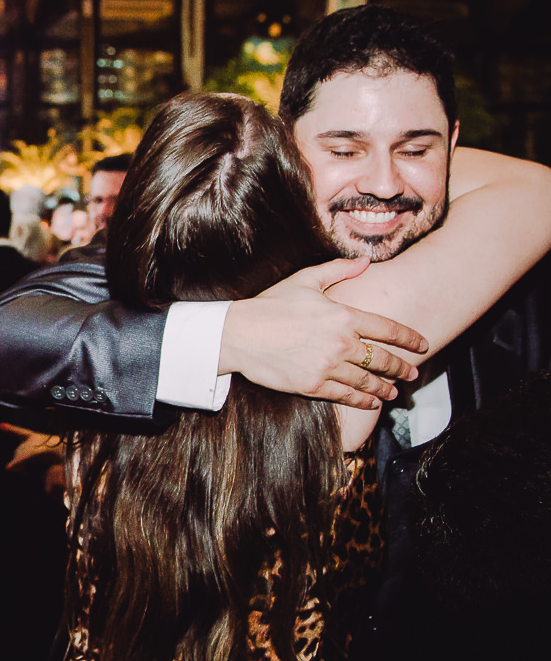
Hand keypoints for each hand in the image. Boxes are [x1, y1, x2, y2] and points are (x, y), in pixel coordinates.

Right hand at [221, 257, 428, 409]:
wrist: (238, 334)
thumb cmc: (270, 305)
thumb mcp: (304, 281)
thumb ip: (338, 270)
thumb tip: (365, 260)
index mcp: (343, 315)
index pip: (389, 330)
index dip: (410, 339)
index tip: (423, 346)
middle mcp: (341, 343)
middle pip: (383, 359)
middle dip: (402, 368)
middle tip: (412, 374)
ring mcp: (328, 366)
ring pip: (368, 381)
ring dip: (386, 388)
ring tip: (395, 392)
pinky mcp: (313, 385)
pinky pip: (346, 396)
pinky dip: (363, 400)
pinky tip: (372, 400)